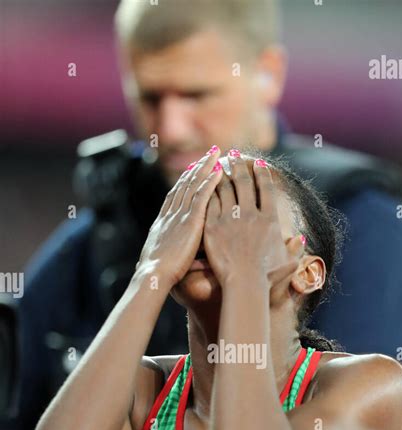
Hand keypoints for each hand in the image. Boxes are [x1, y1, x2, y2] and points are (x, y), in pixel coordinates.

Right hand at [135, 148, 222, 286]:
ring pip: (194, 185)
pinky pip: (201, 196)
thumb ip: (172, 250)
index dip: (184, 181)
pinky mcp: (190, 221)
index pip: (175, 195)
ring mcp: (180, 216)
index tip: (192, 169)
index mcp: (163, 222)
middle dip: (197, 168)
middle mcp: (171, 214)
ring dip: (205, 167)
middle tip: (208, 154)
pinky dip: (210, 182)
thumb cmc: (158, 274)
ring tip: (216, 154)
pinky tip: (219, 170)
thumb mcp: (164, 258)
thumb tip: (180, 256)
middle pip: (185, 184)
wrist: (153, 275)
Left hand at [203, 156, 300, 301]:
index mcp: (270, 220)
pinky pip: (210, 202)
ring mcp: (230, 219)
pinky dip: (209, 190)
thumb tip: (300, 238)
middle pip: (245, 183)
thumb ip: (295, 249)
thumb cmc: (268, 278)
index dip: (262, 174)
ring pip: (225, 188)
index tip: (258, 164)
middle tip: (235, 155)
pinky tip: (206, 183)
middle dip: (240, 166)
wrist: (244, 284)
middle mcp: (251, 214)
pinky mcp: (213, 226)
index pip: (266, 189)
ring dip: (223, 173)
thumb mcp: (288, 262)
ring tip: (220, 164)